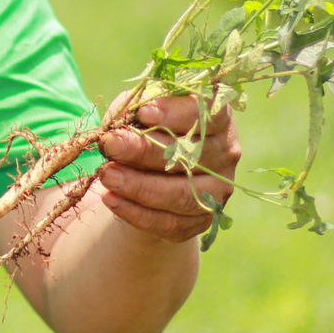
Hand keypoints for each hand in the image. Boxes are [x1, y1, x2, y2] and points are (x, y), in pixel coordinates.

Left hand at [95, 96, 240, 242]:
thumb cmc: (148, 129)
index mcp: (218, 118)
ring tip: (107, 175)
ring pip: (182, 194)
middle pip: (191, 155)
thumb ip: (134, 109)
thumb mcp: (141, 111)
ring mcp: (218, 191)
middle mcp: (226, 154)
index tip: (143, 113)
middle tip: (111, 145)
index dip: (176, 113)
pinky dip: (136, 212)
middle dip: (146, 150)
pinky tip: (111, 199)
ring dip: (139, 186)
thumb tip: (118, 122)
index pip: (207, 114)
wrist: (151, 174)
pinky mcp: (201, 220)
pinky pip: (170, 223)